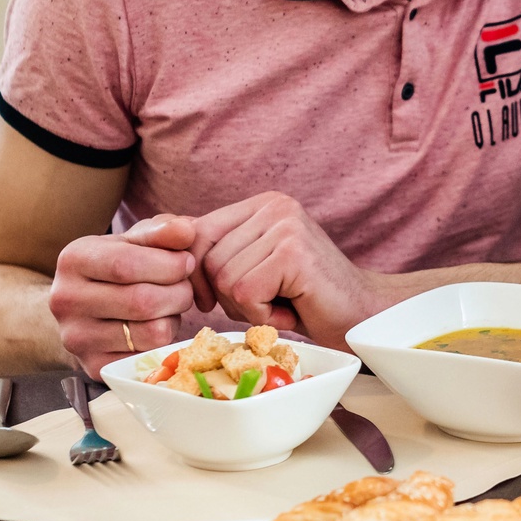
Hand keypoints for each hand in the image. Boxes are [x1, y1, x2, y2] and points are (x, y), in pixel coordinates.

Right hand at [45, 218, 200, 370]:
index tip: (186, 262)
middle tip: (184, 286)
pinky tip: (155, 326)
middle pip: (143, 302)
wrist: (81, 307)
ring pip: (152, 333)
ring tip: (169, 306)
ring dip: (174, 318)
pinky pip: (149, 357)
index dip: (169, 264)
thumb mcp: (134, 240)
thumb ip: (162, 231)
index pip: (127, 265)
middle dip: (179, 292)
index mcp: (74, 260)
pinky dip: (164, 342)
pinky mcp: (94, 367)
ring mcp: (77, 338)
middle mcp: (66, 300)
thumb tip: (186, 231)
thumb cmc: (115, 266)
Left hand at [190, 192, 392, 346]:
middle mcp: (274, 206)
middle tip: (265, 302)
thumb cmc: (306, 299)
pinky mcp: (293, 253)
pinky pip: (245, 293)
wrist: (363, 316)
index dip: (196, 273)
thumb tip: (157, 233)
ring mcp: (285, 226)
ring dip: (247, 307)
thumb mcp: (255, 266)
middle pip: (206, 259)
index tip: (211, 298)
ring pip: (223, 279)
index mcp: (263, 204)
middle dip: (226, 295)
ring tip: (282, 304)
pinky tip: (291, 310)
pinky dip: (263, 314)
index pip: (196, 232)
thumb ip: (219, 251)